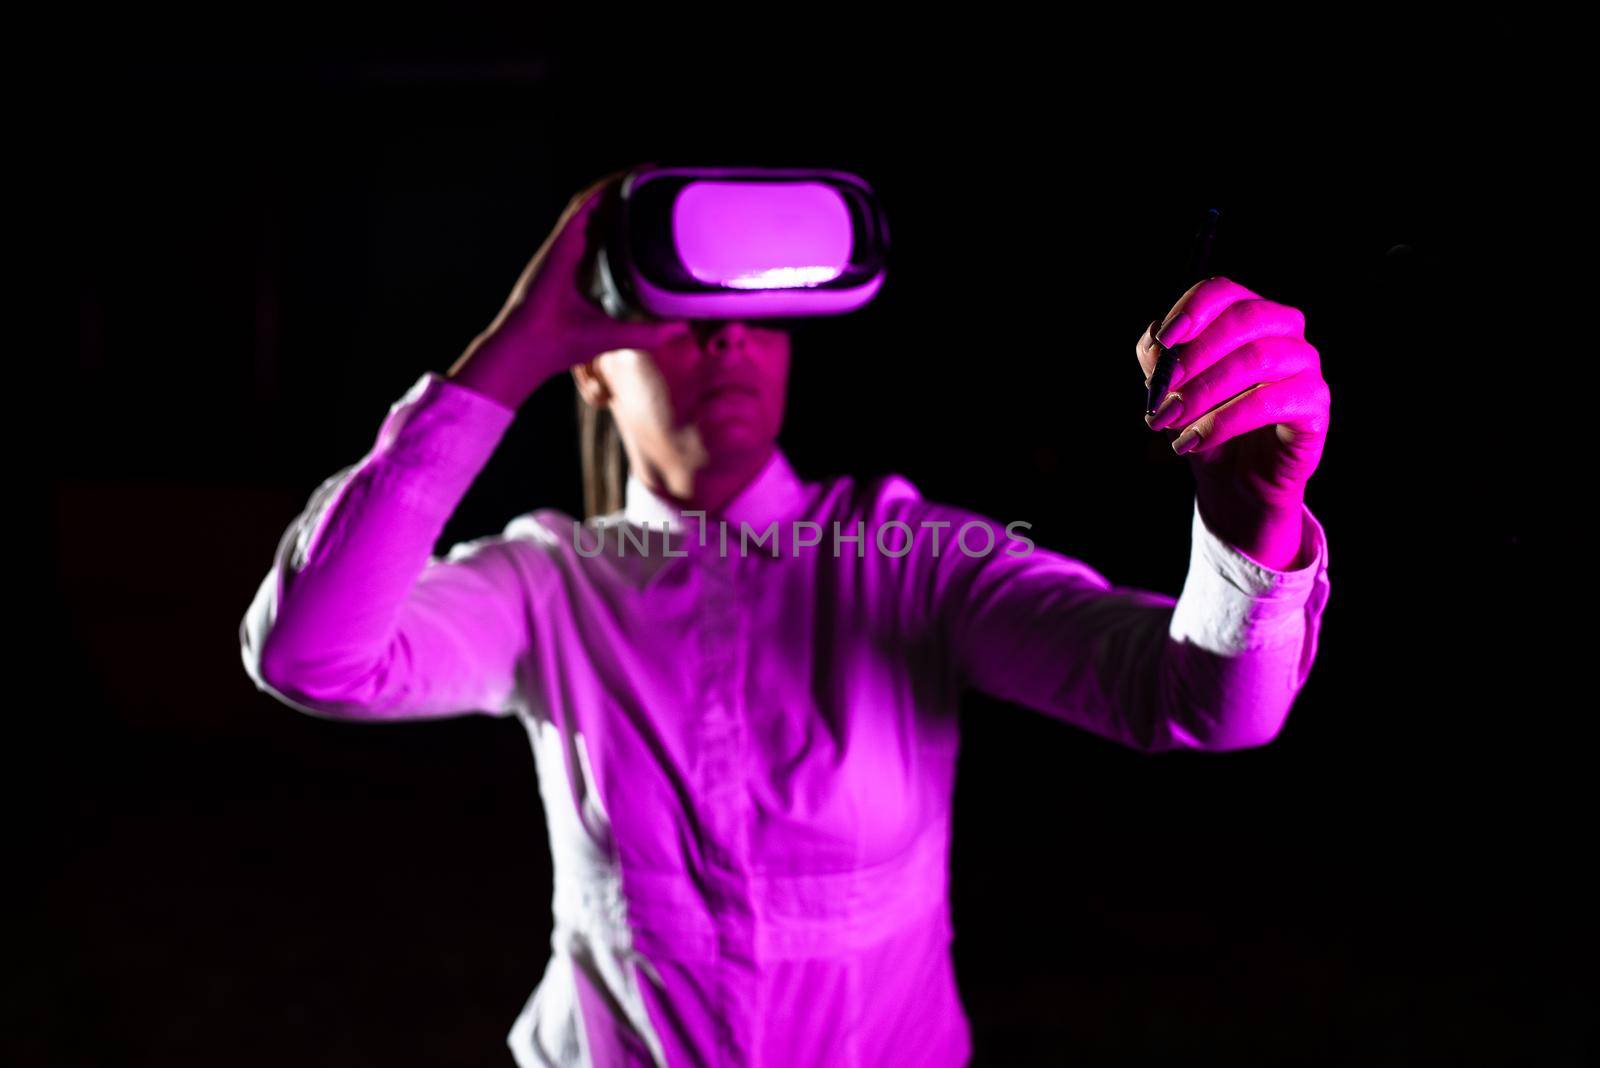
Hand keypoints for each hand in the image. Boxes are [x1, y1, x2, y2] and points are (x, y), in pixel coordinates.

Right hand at [447, 172, 689, 409]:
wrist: (534, 344)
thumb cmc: (568, 343)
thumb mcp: (624, 334)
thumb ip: (654, 329)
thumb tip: (686, 324)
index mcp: (593, 274)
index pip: (619, 240)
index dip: (638, 225)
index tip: (662, 216)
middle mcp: (580, 253)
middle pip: (610, 217)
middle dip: (633, 200)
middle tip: (661, 186)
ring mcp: (570, 242)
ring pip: (598, 204)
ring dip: (622, 187)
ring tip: (648, 173)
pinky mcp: (563, 237)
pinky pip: (585, 204)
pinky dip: (604, 189)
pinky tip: (626, 177)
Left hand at [1137, 276, 1330, 570]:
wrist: (1235, 481)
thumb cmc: (1206, 423)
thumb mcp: (1173, 392)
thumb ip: (1161, 363)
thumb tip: (1154, 342)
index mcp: (1247, 314)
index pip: (1223, 291)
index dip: (1192, 309)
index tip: (1164, 340)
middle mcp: (1283, 330)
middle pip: (1244, 319)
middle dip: (1195, 355)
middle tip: (1162, 390)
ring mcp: (1304, 364)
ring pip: (1257, 359)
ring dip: (1204, 391)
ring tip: (1170, 421)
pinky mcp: (1314, 403)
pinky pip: (1270, 402)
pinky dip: (1224, 421)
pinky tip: (1193, 441)